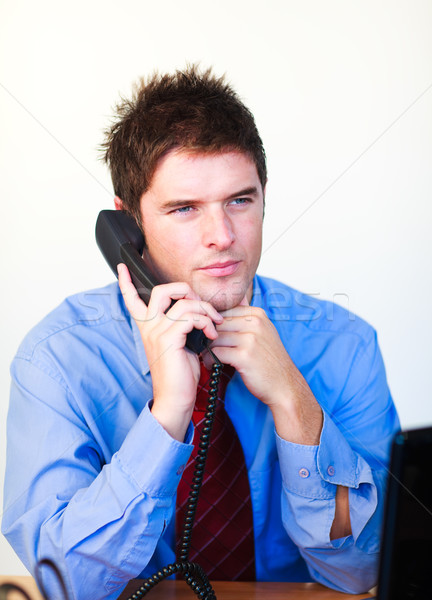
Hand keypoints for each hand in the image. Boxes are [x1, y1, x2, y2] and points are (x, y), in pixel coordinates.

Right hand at [117, 263, 222, 440]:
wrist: (176, 398)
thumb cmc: (180, 373)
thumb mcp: (180, 343)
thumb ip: (182, 325)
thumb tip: (199, 312)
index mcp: (148, 327)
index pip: (132, 299)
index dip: (126, 282)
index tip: (122, 267)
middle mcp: (149, 326)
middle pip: (162, 290)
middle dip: (186, 289)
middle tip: (200, 303)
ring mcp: (157, 331)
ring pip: (184, 303)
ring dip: (206, 309)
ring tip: (215, 323)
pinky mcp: (169, 339)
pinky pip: (192, 318)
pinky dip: (207, 322)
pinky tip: (212, 333)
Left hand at [210, 301, 322, 444]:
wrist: (285, 385)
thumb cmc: (269, 361)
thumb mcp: (262, 333)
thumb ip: (243, 321)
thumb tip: (217, 312)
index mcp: (257, 314)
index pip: (223, 312)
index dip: (213, 326)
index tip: (210, 338)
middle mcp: (255, 323)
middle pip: (218, 324)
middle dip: (208, 337)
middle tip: (204, 349)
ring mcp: (251, 338)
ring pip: (215, 338)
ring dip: (207, 349)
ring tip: (208, 358)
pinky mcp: (245, 355)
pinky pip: (216, 352)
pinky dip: (210, 360)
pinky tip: (211, 365)